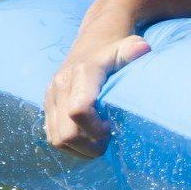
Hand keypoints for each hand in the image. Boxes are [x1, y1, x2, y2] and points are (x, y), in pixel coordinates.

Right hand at [43, 34, 150, 157]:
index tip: (112, 127)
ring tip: (100, 141)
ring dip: (80, 148)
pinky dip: (71, 145)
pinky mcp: (47, 106)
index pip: (79, 111)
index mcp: (81, 73)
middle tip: (108, 141)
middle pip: (66, 134)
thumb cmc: (115, 49)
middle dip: (90, 145)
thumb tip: (143, 49)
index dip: (96, 129)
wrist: (93, 41)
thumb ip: (133, 50)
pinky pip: (52, 136)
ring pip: (57, 139)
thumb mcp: (126, 46)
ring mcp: (51, 97)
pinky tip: (89, 138)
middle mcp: (60, 85)